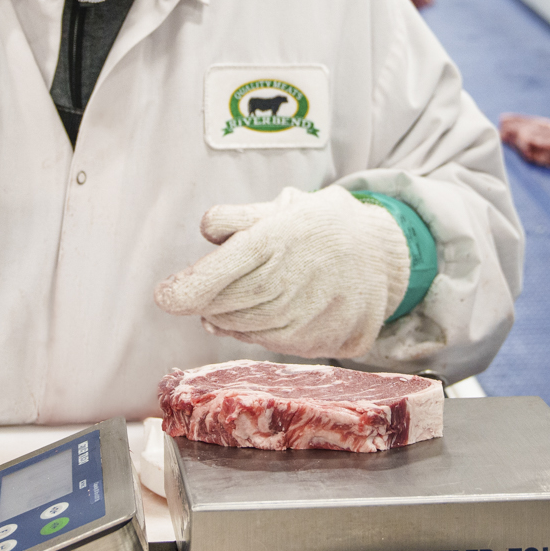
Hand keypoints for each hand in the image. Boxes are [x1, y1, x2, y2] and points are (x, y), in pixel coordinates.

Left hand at [153, 187, 408, 359]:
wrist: (385, 254)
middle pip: (222, 306)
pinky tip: (260, 316)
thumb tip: (208, 231)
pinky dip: (257, 333)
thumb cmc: (324, 226)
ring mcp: (309, 314)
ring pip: (244, 329)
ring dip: (229, 318)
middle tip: (206, 291)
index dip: (182, 292)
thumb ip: (238, 217)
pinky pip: (272, 344)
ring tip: (237, 300)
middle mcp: (291, 281)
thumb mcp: (283, 206)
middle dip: (207, 301)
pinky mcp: (323, 340)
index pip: (213, 277)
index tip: (164, 296)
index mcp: (275, 240)